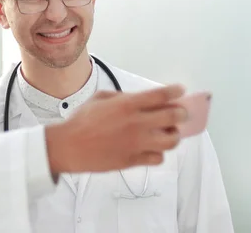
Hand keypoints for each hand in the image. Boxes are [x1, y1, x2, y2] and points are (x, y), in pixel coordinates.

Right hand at [45, 84, 186, 172]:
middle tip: (179, 113)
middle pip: (173, 117)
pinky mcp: (134, 160)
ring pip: (171, 140)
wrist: (70, 146)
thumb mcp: (100, 98)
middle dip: (181, 113)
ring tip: (167, 133)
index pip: (161, 95)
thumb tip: (139, 99)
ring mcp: (137, 143)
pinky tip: (152, 148)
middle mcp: (136, 123)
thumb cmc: (82, 121)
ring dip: (173, 134)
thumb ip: (123, 97)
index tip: (179, 91)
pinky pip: (158, 158)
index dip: (175, 91)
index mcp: (127, 105)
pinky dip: (158, 152)